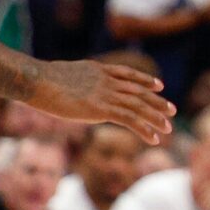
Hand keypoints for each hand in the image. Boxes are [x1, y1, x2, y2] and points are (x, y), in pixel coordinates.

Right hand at [26, 57, 173, 141]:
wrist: (36, 81)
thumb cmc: (39, 81)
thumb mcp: (59, 77)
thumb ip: (71, 82)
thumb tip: (65, 88)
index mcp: (97, 70)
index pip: (127, 74)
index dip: (145, 80)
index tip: (158, 85)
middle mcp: (106, 80)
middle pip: (138, 90)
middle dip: (156, 101)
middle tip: (172, 111)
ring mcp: (104, 93)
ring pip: (138, 105)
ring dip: (155, 118)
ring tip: (168, 128)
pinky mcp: (101, 108)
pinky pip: (129, 119)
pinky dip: (144, 129)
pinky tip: (154, 139)